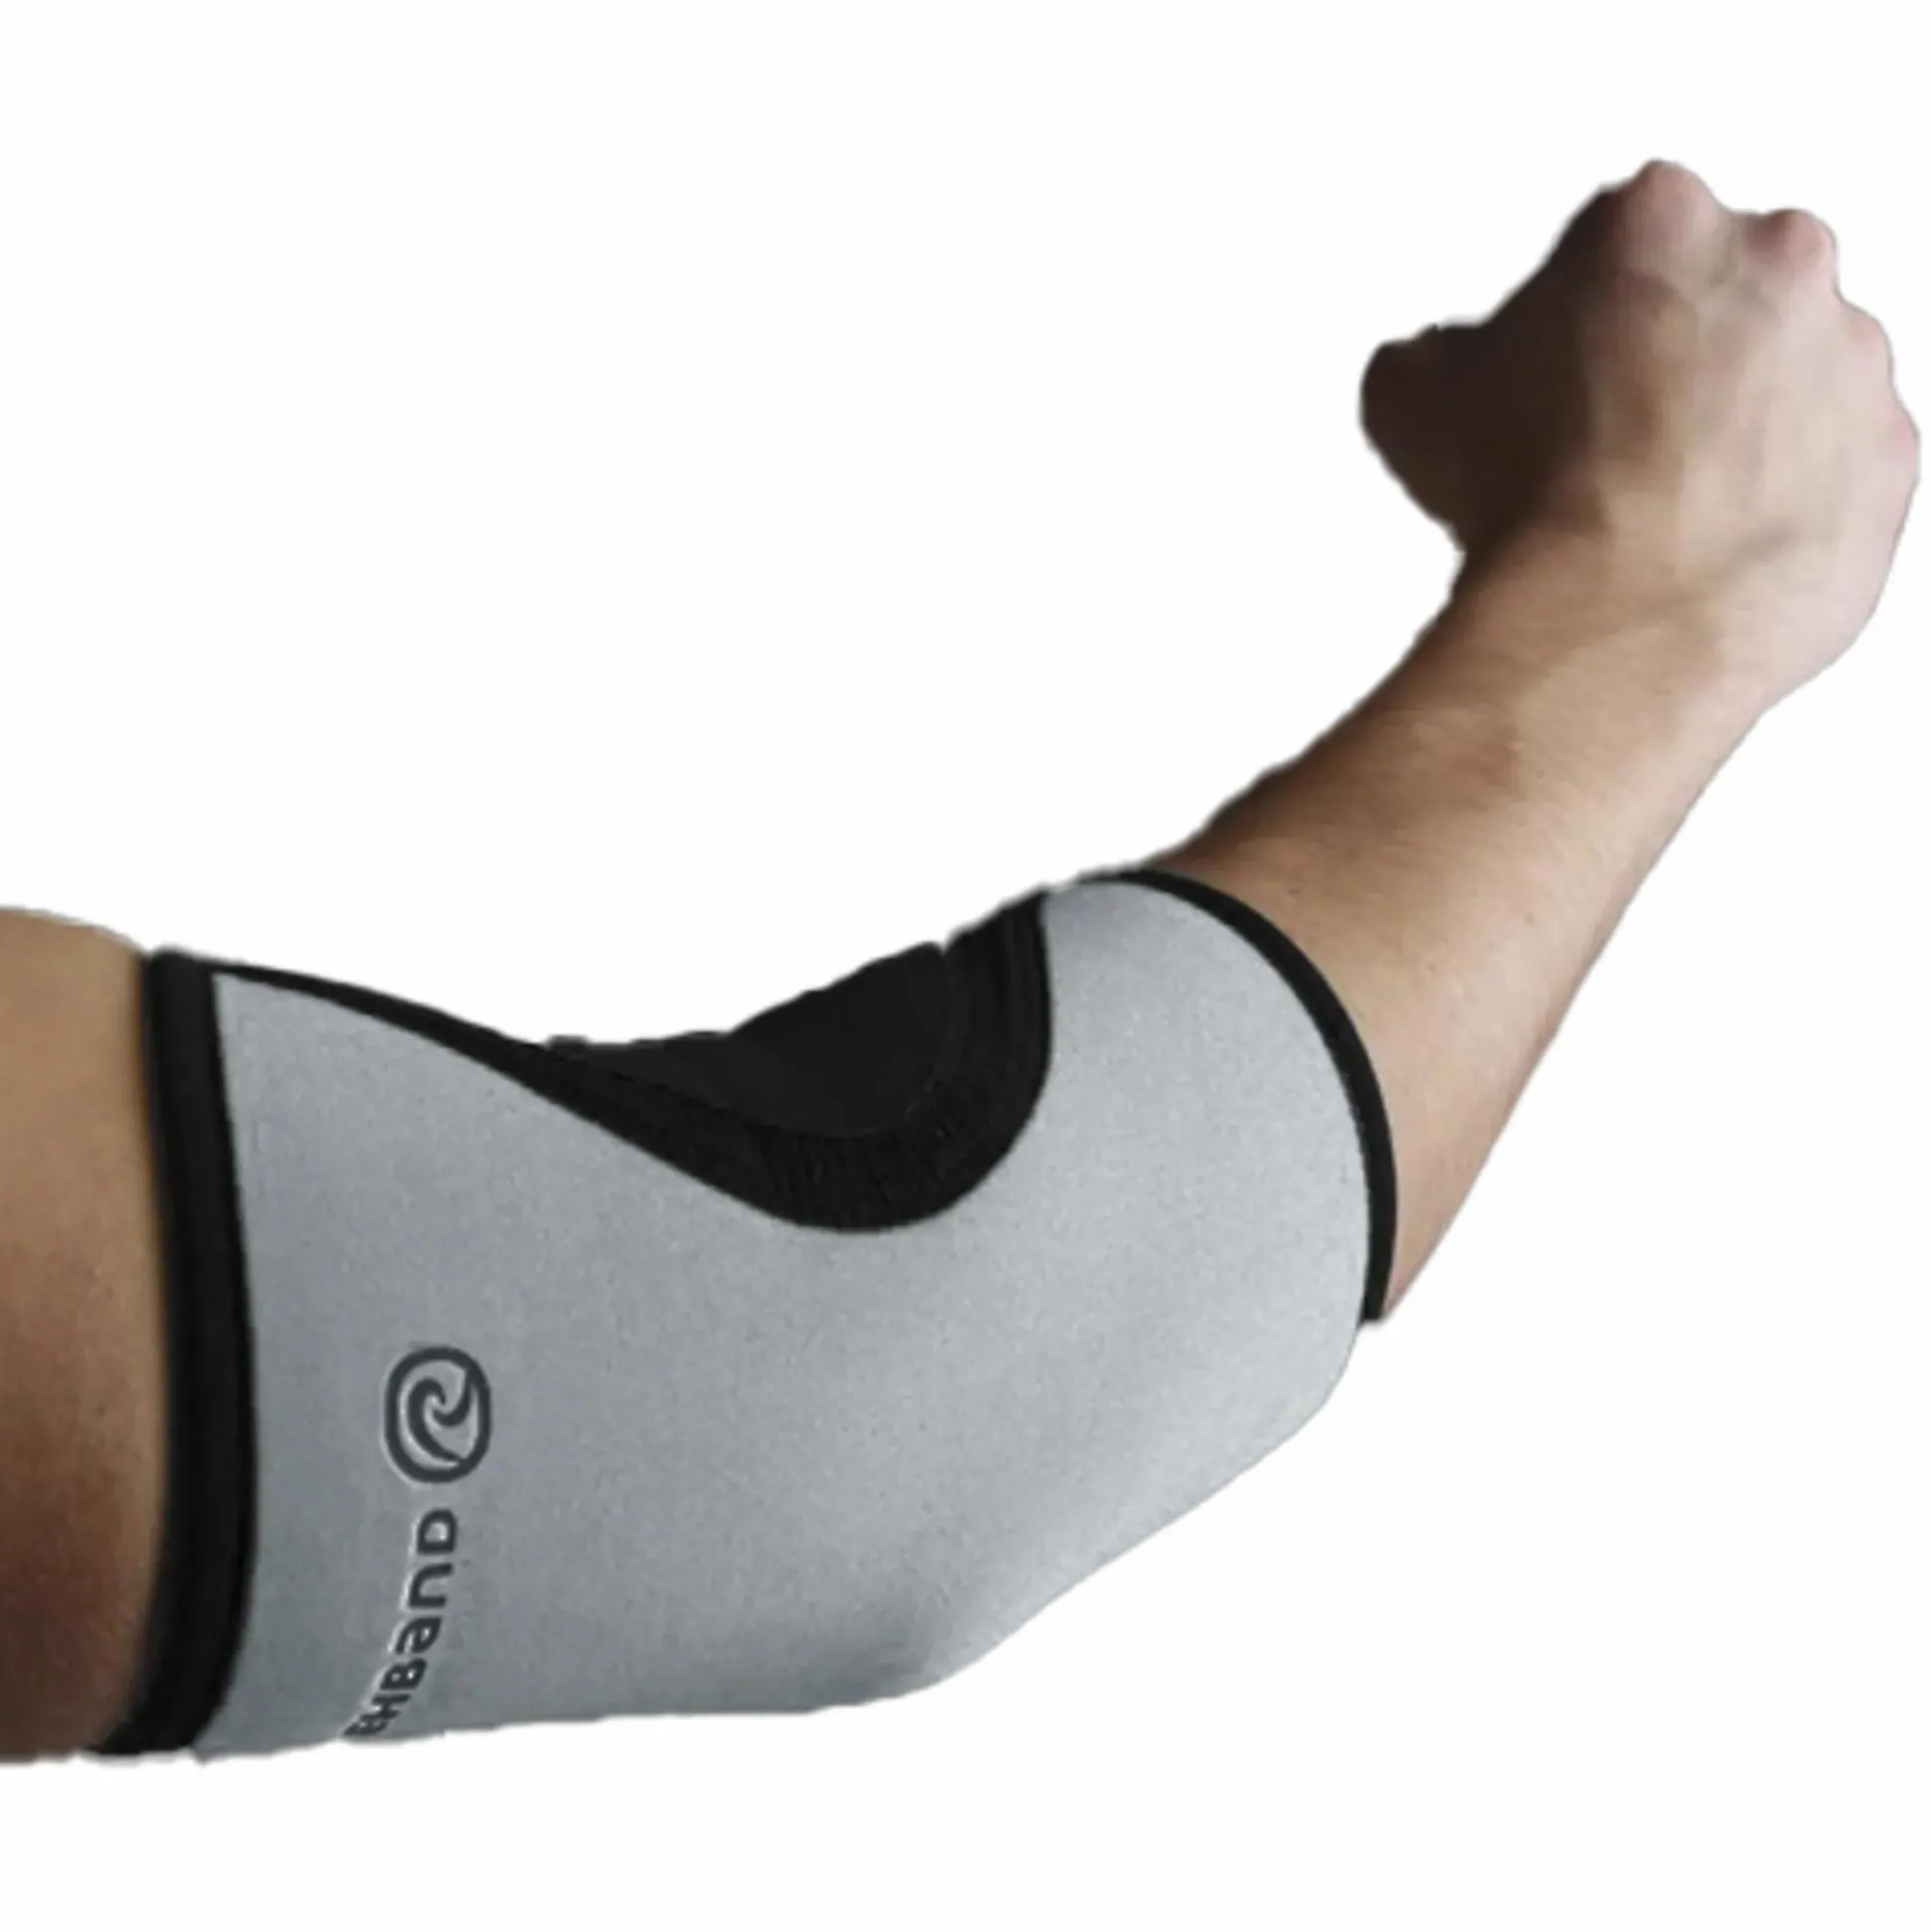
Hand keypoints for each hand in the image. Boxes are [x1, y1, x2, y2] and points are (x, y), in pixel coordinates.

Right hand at [1359, 160, 1919, 710]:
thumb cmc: (1530, 502)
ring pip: (1796, 377)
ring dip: (1745, 424)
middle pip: (1728, 290)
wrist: (1619, 621)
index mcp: (1660, 217)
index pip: (1623, 235)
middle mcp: (1780, 263)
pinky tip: (1714, 548)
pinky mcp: (1891, 458)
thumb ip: (1435, 352)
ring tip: (1664, 509)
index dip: (1580, 311)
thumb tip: (1436, 366)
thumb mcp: (1412, 400)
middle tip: (1612, 438)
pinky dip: (1790, 501)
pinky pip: (1840, 470)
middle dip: (1681, 351)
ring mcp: (1851, 361)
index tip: (1558, 371)